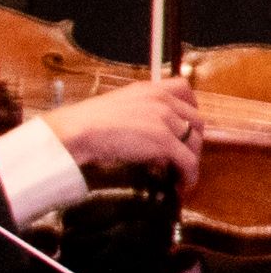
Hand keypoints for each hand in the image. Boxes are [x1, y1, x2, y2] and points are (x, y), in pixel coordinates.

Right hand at [41, 71, 202, 188]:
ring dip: (192, 159)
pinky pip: (188, 160)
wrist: (76, 132)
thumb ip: (136, 114)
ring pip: (195, 141)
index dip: (191, 107)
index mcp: (149, 89)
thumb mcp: (115, 107)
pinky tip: (183, 183)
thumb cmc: (84, 123)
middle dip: (193, 140)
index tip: (186, 122)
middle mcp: (162, 100)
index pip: (184, 89)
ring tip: (182, 173)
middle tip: (183, 155)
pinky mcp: (164, 141)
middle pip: (195, 120)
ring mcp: (166, 120)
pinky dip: (190, 174)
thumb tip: (144, 137)